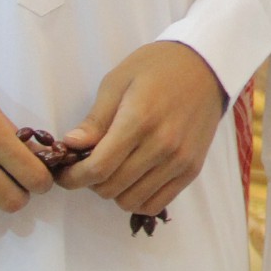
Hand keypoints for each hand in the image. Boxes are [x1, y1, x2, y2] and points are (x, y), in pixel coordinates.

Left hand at [54, 40, 225, 217]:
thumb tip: (70, 145)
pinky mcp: (192, 169)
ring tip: (114, 170)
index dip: (72, 177)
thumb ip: (95, 118)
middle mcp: (163, 145)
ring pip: (131, 201)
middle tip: (89, 166)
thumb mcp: (118, 81)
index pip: (98, 168)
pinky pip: (157, 204)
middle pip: (111, 188)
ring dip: (114, 191)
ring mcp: (180, 160)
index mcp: (140, 120)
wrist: (206, 66)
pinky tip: (134, 179)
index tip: (64, 173)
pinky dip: (138, 199)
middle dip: (90, 182)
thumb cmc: (157, 68)